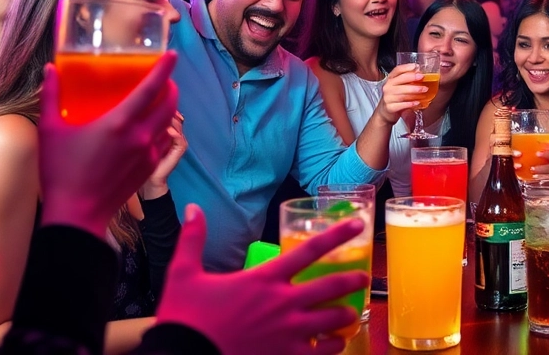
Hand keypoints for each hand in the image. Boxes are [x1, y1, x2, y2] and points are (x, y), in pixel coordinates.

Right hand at [37, 53, 177, 237]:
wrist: (76, 217)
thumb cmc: (60, 173)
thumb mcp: (50, 130)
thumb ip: (51, 96)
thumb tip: (50, 70)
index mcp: (119, 123)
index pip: (151, 88)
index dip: (164, 69)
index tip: (172, 54)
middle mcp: (141, 137)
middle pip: (169, 104)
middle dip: (171, 87)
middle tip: (163, 78)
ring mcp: (148, 155)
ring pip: (169, 124)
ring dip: (169, 108)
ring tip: (158, 101)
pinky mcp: (148, 170)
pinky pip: (164, 143)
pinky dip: (163, 130)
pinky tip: (152, 129)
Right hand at [157, 205, 367, 354]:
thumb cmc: (185, 317)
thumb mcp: (183, 273)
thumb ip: (193, 239)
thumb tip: (193, 208)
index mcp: (264, 278)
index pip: (309, 250)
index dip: (337, 234)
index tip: (357, 224)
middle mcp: (283, 302)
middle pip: (331, 286)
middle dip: (353, 279)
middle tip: (365, 276)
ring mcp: (288, 332)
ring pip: (332, 320)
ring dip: (346, 313)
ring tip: (352, 311)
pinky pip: (322, 351)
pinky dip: (334, 347)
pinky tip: (336, 344)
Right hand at [375, 64, 427, 124]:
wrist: (386, 111)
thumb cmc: (395, 97)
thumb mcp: (399, 86)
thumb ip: (408, 80)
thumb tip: (420, 72)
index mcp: (390, 79)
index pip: (397, 70)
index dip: (406, 67)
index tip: (416, 66)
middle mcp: (388, 87)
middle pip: (400, 79)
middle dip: (412, 78)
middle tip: (422, 77)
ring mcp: (388, 97)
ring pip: (402, 93)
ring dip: (414, 91)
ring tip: (424, 90)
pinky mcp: (390, 107)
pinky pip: (401, 105)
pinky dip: (410, 104)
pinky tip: (417, 102)